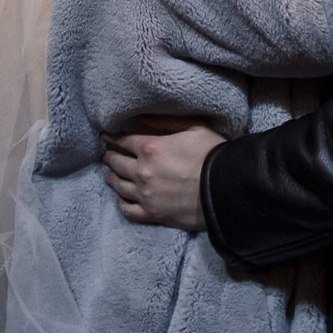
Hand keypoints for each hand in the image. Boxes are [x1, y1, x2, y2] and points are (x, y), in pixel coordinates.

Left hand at [102, 123, 223, 231]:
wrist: (226, 188)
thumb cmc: (213, 154)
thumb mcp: (194, 128)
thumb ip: (166, 122)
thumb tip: (144, 118)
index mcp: (151, 148)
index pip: (124, 141)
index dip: (113, 138)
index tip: (106, 137)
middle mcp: (143, 171)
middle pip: (117, 163)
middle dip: (110, 157)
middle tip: (106, 155)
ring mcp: (145, 195)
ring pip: (119, 186)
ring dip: (111, 178)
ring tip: (109, 175)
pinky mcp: (152, 214)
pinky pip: (128, 210)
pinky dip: (121, 203)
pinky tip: (120, 199)